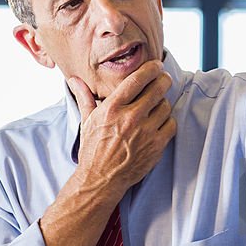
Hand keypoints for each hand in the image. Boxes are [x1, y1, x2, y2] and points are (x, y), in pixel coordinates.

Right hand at [67, 60, 176, 194]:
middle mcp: (130, 118)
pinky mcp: (156, 146)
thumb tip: (74, 79)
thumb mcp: (87, 121)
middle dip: (163, 80)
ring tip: (157, 105)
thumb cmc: (93, 149)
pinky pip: (171, 124)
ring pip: (166, 106)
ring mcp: (146, 132)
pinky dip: (167, 121)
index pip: (137, 79)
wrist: (101, 179)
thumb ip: (85, 97)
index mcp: (112, 108)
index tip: (156, 66)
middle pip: (158, 89)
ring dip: (163, 103)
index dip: (151, 68)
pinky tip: (159, 122)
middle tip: (164, 79)